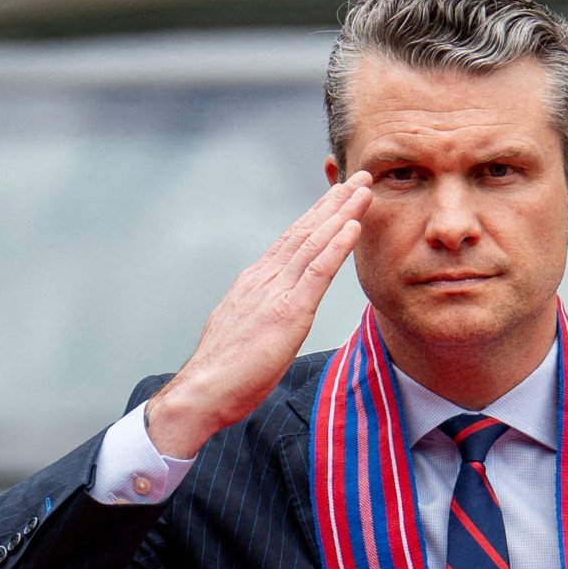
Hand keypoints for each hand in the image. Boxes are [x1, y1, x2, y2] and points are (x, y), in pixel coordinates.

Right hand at [144, 174, 372, 457]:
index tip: (340, 196)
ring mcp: (275, 292)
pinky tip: (353, 225)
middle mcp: (265, 278)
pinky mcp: (287, 311)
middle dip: (334, 202)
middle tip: (359, 177)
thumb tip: (278, 311)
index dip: (318, 215)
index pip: (293, 241)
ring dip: (341, 212)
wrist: (204, 391)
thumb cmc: (228, 373)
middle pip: (305, 231)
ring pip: (313, 241)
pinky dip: (337, 245)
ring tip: (363, 189)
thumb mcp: (251, 332)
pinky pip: (317, 271)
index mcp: (257, 282)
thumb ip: (266, 313)